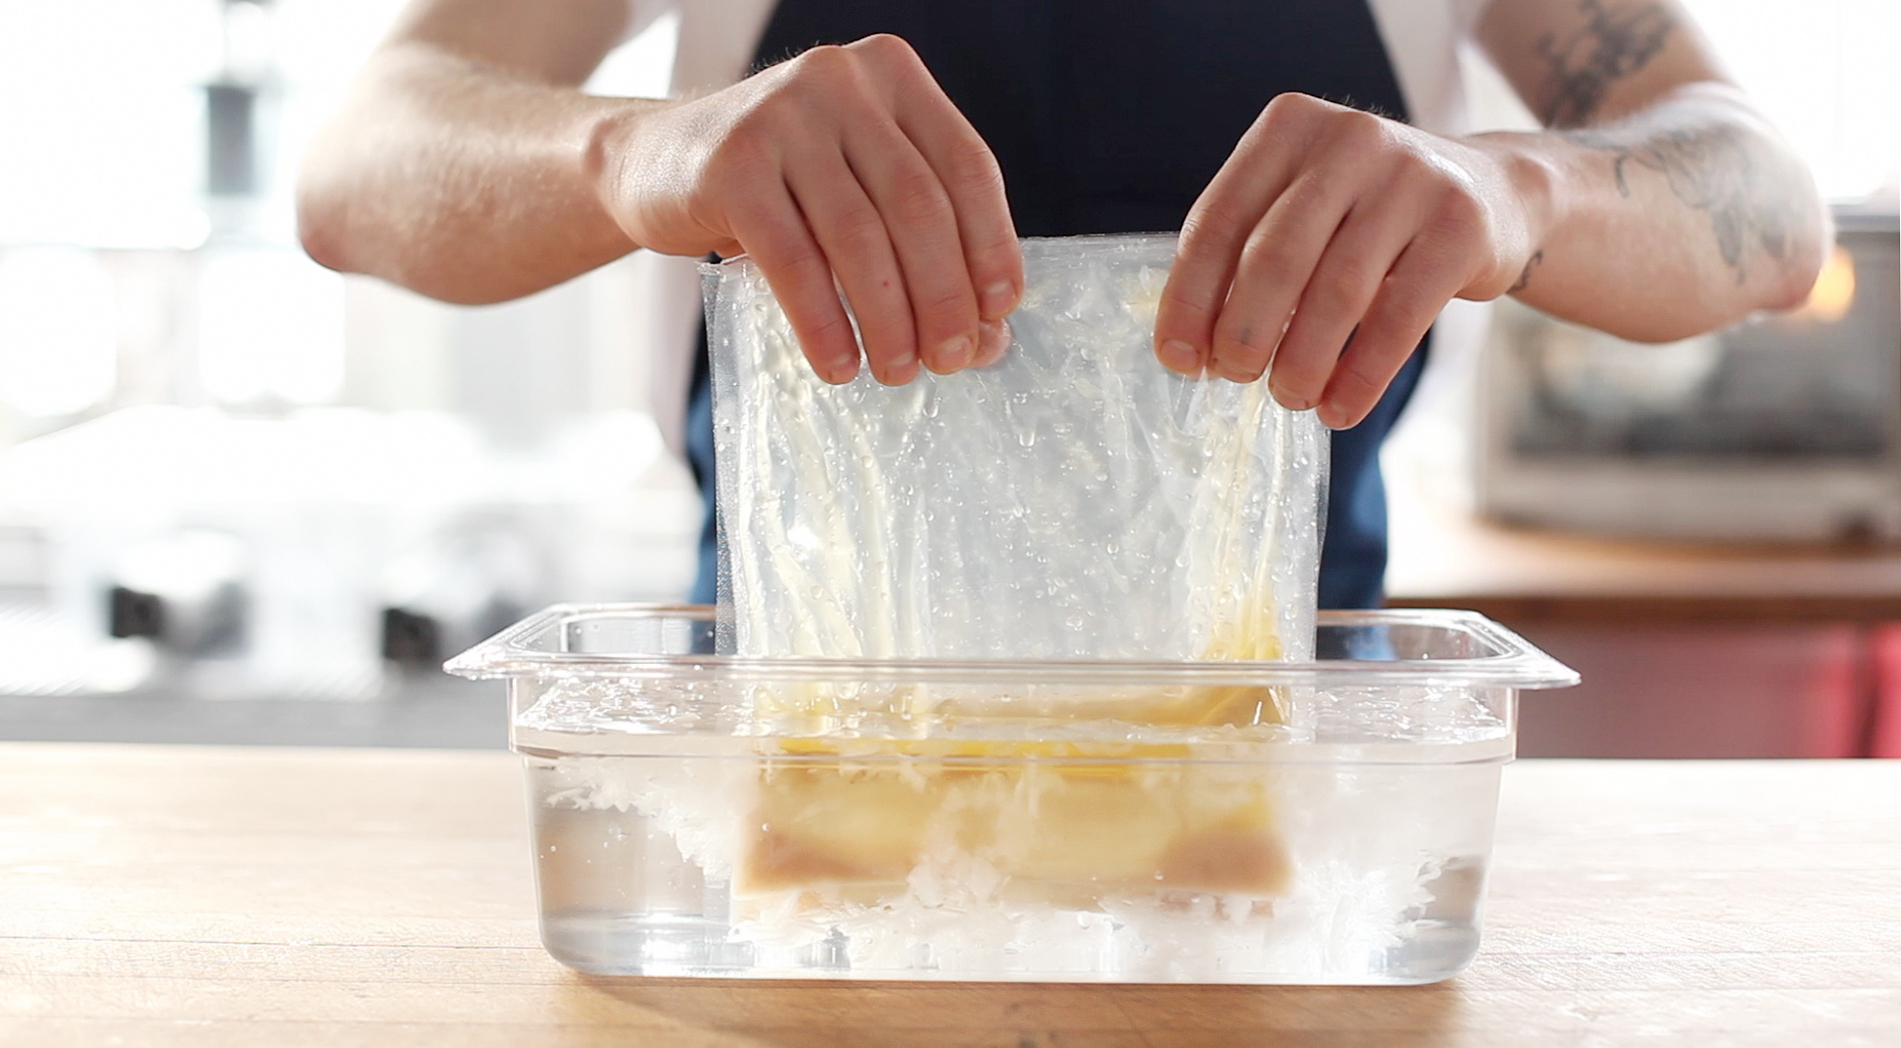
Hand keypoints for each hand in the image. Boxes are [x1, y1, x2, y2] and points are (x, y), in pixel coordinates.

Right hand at [595, 34, 1021, 384]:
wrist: (655, 163)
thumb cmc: (781, 186)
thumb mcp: (857, 187)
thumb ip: (920, 241)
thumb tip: (988, 337)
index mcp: (892, 77)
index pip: (966, 167)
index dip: (992, 246)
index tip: (1000, 314)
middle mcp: (840, 82)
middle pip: (919, 205)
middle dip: (944, 296)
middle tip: (951, 360)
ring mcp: (782, 116)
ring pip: (860, 237)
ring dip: (888, 318)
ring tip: (897, 372)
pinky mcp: (730, 164)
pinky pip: (794, 260)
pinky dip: (824, 323)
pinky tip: (839, 365)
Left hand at [1154, 93, 1542, 427]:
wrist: (1494, 193)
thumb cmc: (1368, 214)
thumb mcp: (1304, 206)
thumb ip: (1246, 253)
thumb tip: (1190, 349)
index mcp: (1288, 128)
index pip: (1216, 221)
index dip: (1189, 299)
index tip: (1179, 359)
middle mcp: (1349, 138)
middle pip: (1273, 257)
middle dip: (1243, 333)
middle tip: (1236, 377)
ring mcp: (1411, 177)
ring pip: (1336, 291)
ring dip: (1302, 362)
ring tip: (1290, 397)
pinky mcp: (1460, 226)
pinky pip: (1398, 317)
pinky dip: (1361, 375)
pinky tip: (1339, 409)